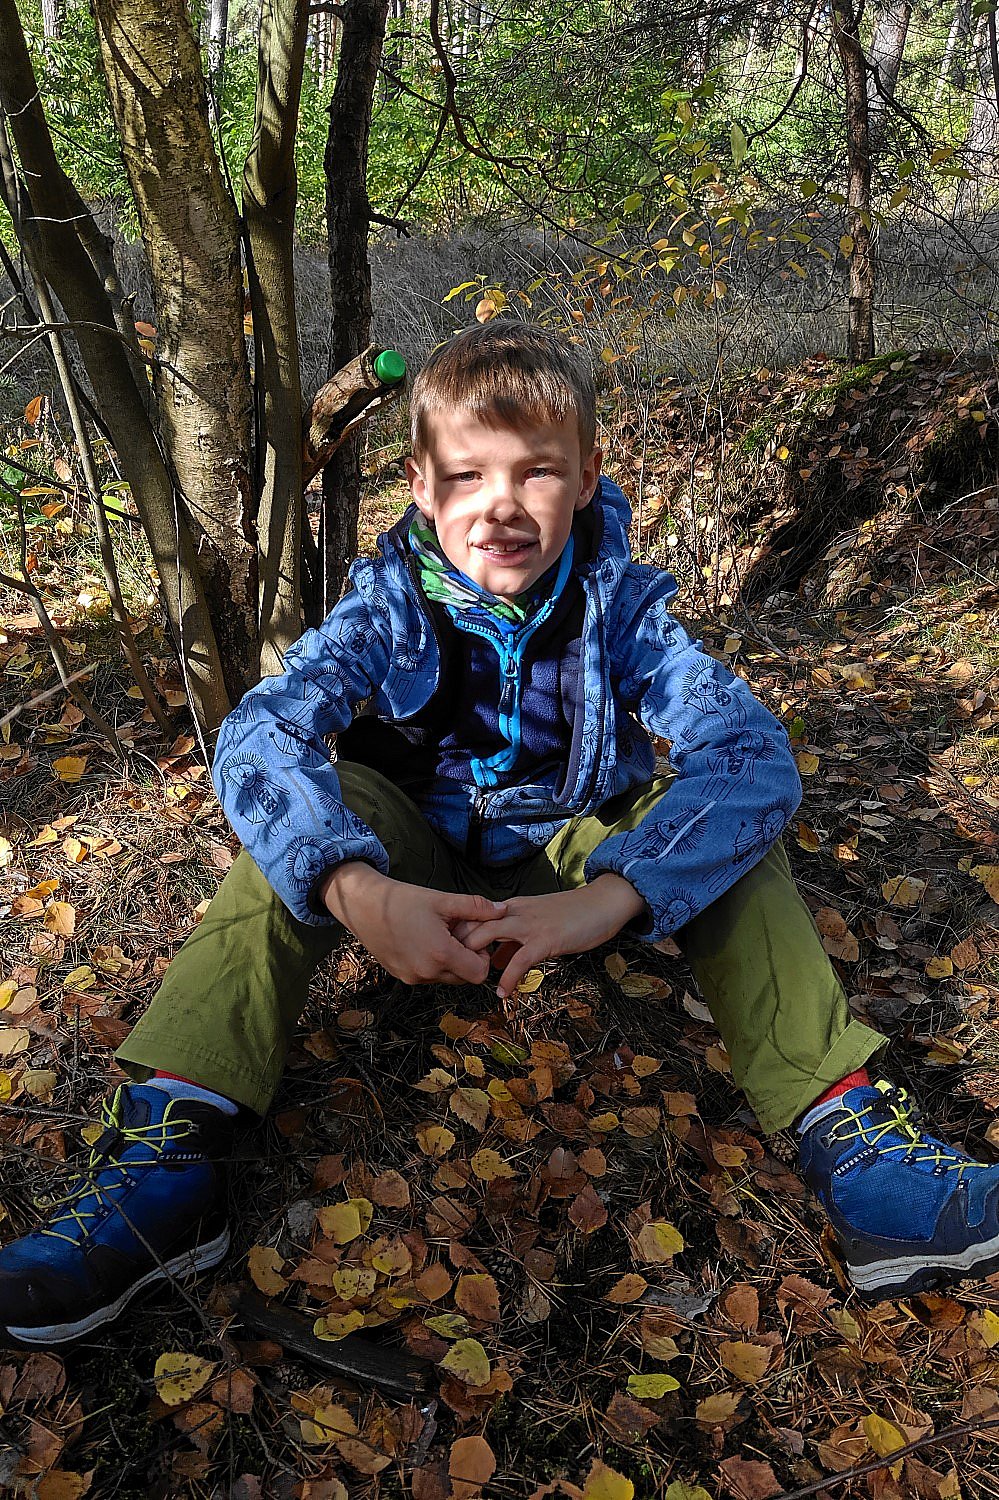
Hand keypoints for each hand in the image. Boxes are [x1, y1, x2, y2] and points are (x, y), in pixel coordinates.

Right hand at [319, 862, 505, 986]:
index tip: (472, 937)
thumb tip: (501, 910)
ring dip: (449, 961)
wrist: (364, 906)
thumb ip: (476, 908)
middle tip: (455, 934)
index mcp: (440, 955)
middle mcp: (426, 973)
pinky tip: (423, 941)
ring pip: (446, 978)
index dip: (482, 957)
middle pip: (464, 977)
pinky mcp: (402, 976)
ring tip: (438, 935)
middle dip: (466, 958)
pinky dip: (432, 963)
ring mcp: (412, 977)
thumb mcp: (442, 900)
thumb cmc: (402, 901)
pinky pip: (428, 977)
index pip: (479, 973)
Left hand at [459, 874, 646, 997]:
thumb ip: (513, 940)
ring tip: (470, 980)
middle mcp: (514, 912)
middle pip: (471, 924)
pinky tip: (502, 994)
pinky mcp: (545, 940)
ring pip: (487, 936)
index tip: (448, 954)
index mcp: (511, 908)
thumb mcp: (537, 924)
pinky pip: (519, 961)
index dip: (456, 935)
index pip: (472, 916)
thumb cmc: (573, 915)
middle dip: (456, 947)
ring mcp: (529, 925)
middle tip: (453, 970)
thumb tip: (495, 962)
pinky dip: (507, 979)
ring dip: (474, 960)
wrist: (604, 903)